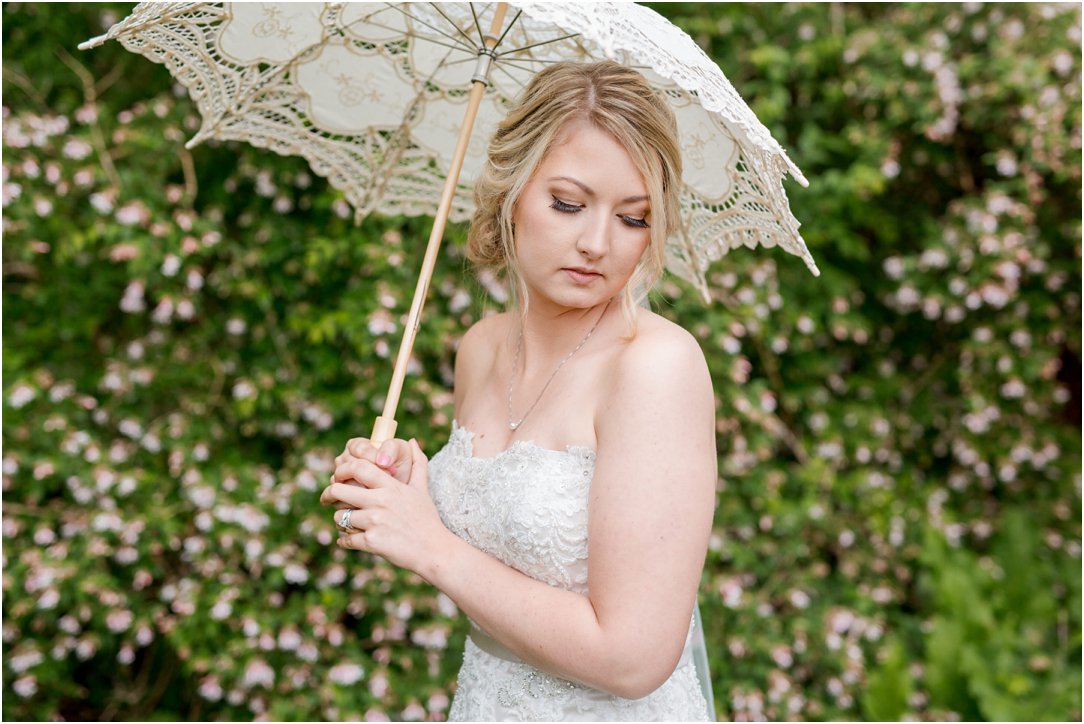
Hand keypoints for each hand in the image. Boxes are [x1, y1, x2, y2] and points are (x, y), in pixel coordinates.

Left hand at [320, 439, 448, 575]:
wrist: (433, 550)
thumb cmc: (427, 519)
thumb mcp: (422, 489)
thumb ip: (417, 463)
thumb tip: (413, 441)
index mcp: (390, 486)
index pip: (358, 468)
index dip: (342, 470)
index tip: (337, 477)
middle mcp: (380, 501)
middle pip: (338, 490)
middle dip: (329, 495)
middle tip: (327, 499)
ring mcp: (375, 522)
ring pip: (340, 517)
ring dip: (340, 520)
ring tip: (346, 523)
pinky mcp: (372, 542)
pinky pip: (346, 539)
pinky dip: (344, 541)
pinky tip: (349, 540)